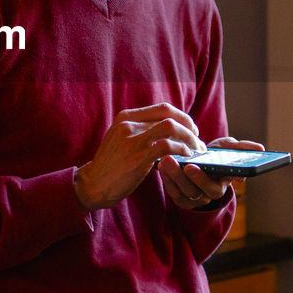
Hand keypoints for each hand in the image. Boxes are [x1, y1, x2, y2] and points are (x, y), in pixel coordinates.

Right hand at [75, 103, 206, 209]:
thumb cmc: (112, 165)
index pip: (163, 108)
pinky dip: (181, 150)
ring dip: (189, 138)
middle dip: (190, 127)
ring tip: (196, 150)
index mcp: (126, 117)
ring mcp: (133, 139)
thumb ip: (141, 131)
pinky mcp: (137, 156)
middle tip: (198, 141)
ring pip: (171, 127)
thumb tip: (169, 129)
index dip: (182, 117)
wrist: (94, 184)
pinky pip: (167, 146)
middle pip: (169, 115)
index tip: (192, 129)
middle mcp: (129, 123)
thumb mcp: (122, 139)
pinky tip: (185, 157)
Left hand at [160, 136, 263, 209]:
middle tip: (185, 165)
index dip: (222, 175)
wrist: (196, 160)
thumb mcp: (228, 147)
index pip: (228, 180)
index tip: (203, 166)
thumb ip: (241, 147)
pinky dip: (168, 181)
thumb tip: (260, 149)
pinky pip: (175, 194)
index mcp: (227, 179)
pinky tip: (161, 167)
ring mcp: (197, 198)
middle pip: (205, 190)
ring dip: (176, 177)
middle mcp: (213, 192)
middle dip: (194, 178)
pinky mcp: (183, 200)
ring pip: (187, 192)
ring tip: (167, 161)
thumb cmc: (215, 154)